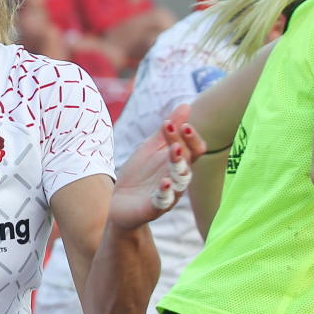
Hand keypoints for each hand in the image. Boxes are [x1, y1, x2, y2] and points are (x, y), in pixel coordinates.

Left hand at [108, 104, 205, 229]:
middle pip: (188, 160)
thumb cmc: (139, 174)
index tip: (182, 123)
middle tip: (178, 129)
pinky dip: (165, 191)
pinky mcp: (155, 208)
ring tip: (173, 150)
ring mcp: (169, 194)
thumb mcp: (151, 148)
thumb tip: (187, 105)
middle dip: (183, 144)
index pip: (195, 148)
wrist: (118, 203)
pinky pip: (164, 200)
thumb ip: (167, 131)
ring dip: (178, 164)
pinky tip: (164, 182)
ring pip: (181, 180)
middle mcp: (178, 179)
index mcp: (178, 163)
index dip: (191, 136)